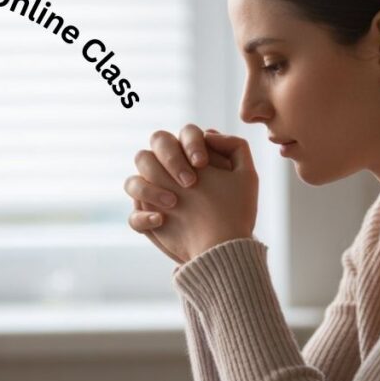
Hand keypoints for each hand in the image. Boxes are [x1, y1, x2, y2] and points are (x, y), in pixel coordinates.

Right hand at [125, 124, 232, 262]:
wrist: (228, 247)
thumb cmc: (237, 210)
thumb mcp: (247, 177)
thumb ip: (236, 147)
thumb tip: (209, 133)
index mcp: (191, 158)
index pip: (183, 134)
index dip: (190, 143)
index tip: (201, 163)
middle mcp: (169, 172)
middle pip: (154, 148)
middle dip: (170, 159)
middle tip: (190, 182)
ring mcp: (155, 196)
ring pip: (133, 180)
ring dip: (150, 188)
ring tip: (175, 202)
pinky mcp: (148, 220)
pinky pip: (133, 216)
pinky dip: (142, 217)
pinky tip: (161, 221)